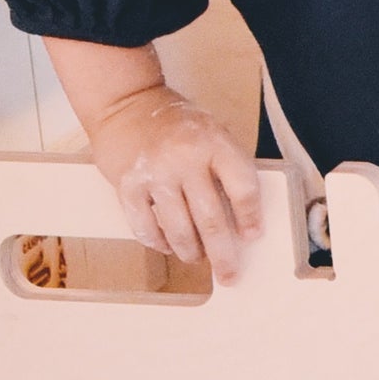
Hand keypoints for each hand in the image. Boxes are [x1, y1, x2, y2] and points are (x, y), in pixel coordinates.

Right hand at [93, 87, 261, 283]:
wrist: (126, 104)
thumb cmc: (177, 125)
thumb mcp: (212, 133)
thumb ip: (226, 168)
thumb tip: (241, 220)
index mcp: (214, 143)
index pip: (243, 188)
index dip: (251, 217)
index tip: (252, 236)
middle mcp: (185, 159)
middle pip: (212, 219)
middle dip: (223, 255)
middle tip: (229, 275)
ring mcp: (155, 174)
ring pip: (179, 231)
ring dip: (191, 252)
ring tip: (196, 256)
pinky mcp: (127, 187)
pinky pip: (146, 228)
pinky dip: (159, 243)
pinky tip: (167, 245)